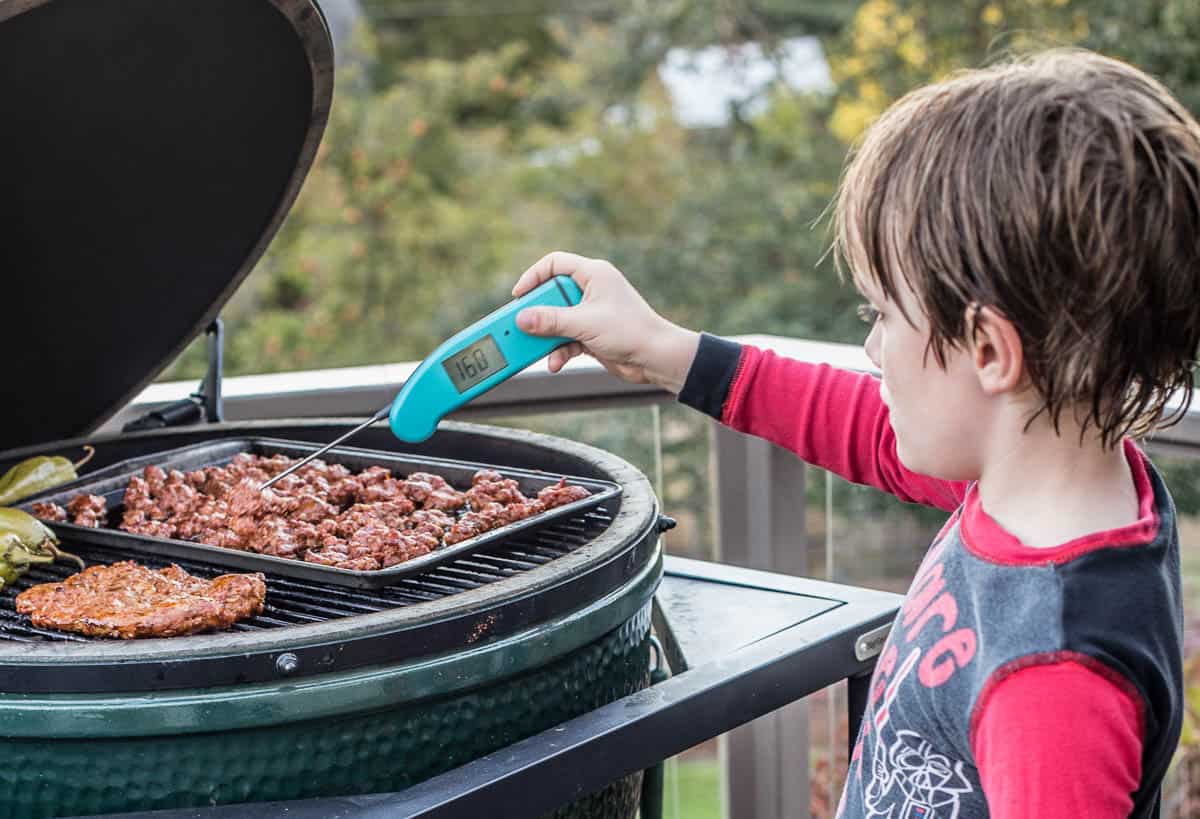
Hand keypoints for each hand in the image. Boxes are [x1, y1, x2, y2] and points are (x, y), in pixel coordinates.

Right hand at [513, 251, 699, 392]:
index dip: (533, 276)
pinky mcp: (591, 334)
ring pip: (556, 321)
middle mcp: (591, 290)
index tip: (518, 296)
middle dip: (537, 315)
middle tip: (521, 326)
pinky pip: (566, 339)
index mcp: (593, 275)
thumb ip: (550, 320)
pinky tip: (555, 363)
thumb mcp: (584, 324)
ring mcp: (591, 313)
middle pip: (551, 295)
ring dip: (546, 337)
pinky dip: (558, 351)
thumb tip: (521, 319)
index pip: (555, 263)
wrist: (656, 359)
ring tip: (533, 350)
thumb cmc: (629, 331)